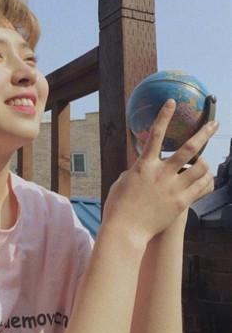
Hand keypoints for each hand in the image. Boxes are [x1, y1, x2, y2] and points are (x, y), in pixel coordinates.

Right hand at [102, 99, 217, 245]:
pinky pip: (201, 188)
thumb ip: (136, 171)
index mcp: (143, 166)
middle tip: (214, 123)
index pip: (156, 135)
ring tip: (204, 162)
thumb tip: (145, 167)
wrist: (125, 230)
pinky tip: (205, 179)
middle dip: (203, 133)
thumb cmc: (118, 206)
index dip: (164, 116)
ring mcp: (173, 188)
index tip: (171, 102)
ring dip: (205, 162)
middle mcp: (161, 174)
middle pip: (188, 148)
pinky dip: (205, 181)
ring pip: (200, 168)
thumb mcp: (123, 182)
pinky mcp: (180, 203)